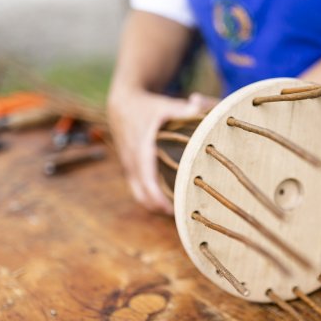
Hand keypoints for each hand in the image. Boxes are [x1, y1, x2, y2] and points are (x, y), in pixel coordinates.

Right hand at [108, 89, 215, 213]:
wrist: (121, 104)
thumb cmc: (147, 106)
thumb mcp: (164, 105)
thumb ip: (183, 109)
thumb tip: (199, 105)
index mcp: (140, 148)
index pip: (147, 179)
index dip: (157, 197)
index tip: (171, 210)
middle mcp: (131, 160)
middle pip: (141, 193)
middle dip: (158, 207)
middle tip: (180, 216)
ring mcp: (128, 165)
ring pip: (137, 194)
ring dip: (153, 206)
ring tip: (174, 213)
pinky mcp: (128, 168)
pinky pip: (136, 189)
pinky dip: (148, 198)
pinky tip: (165, 203)